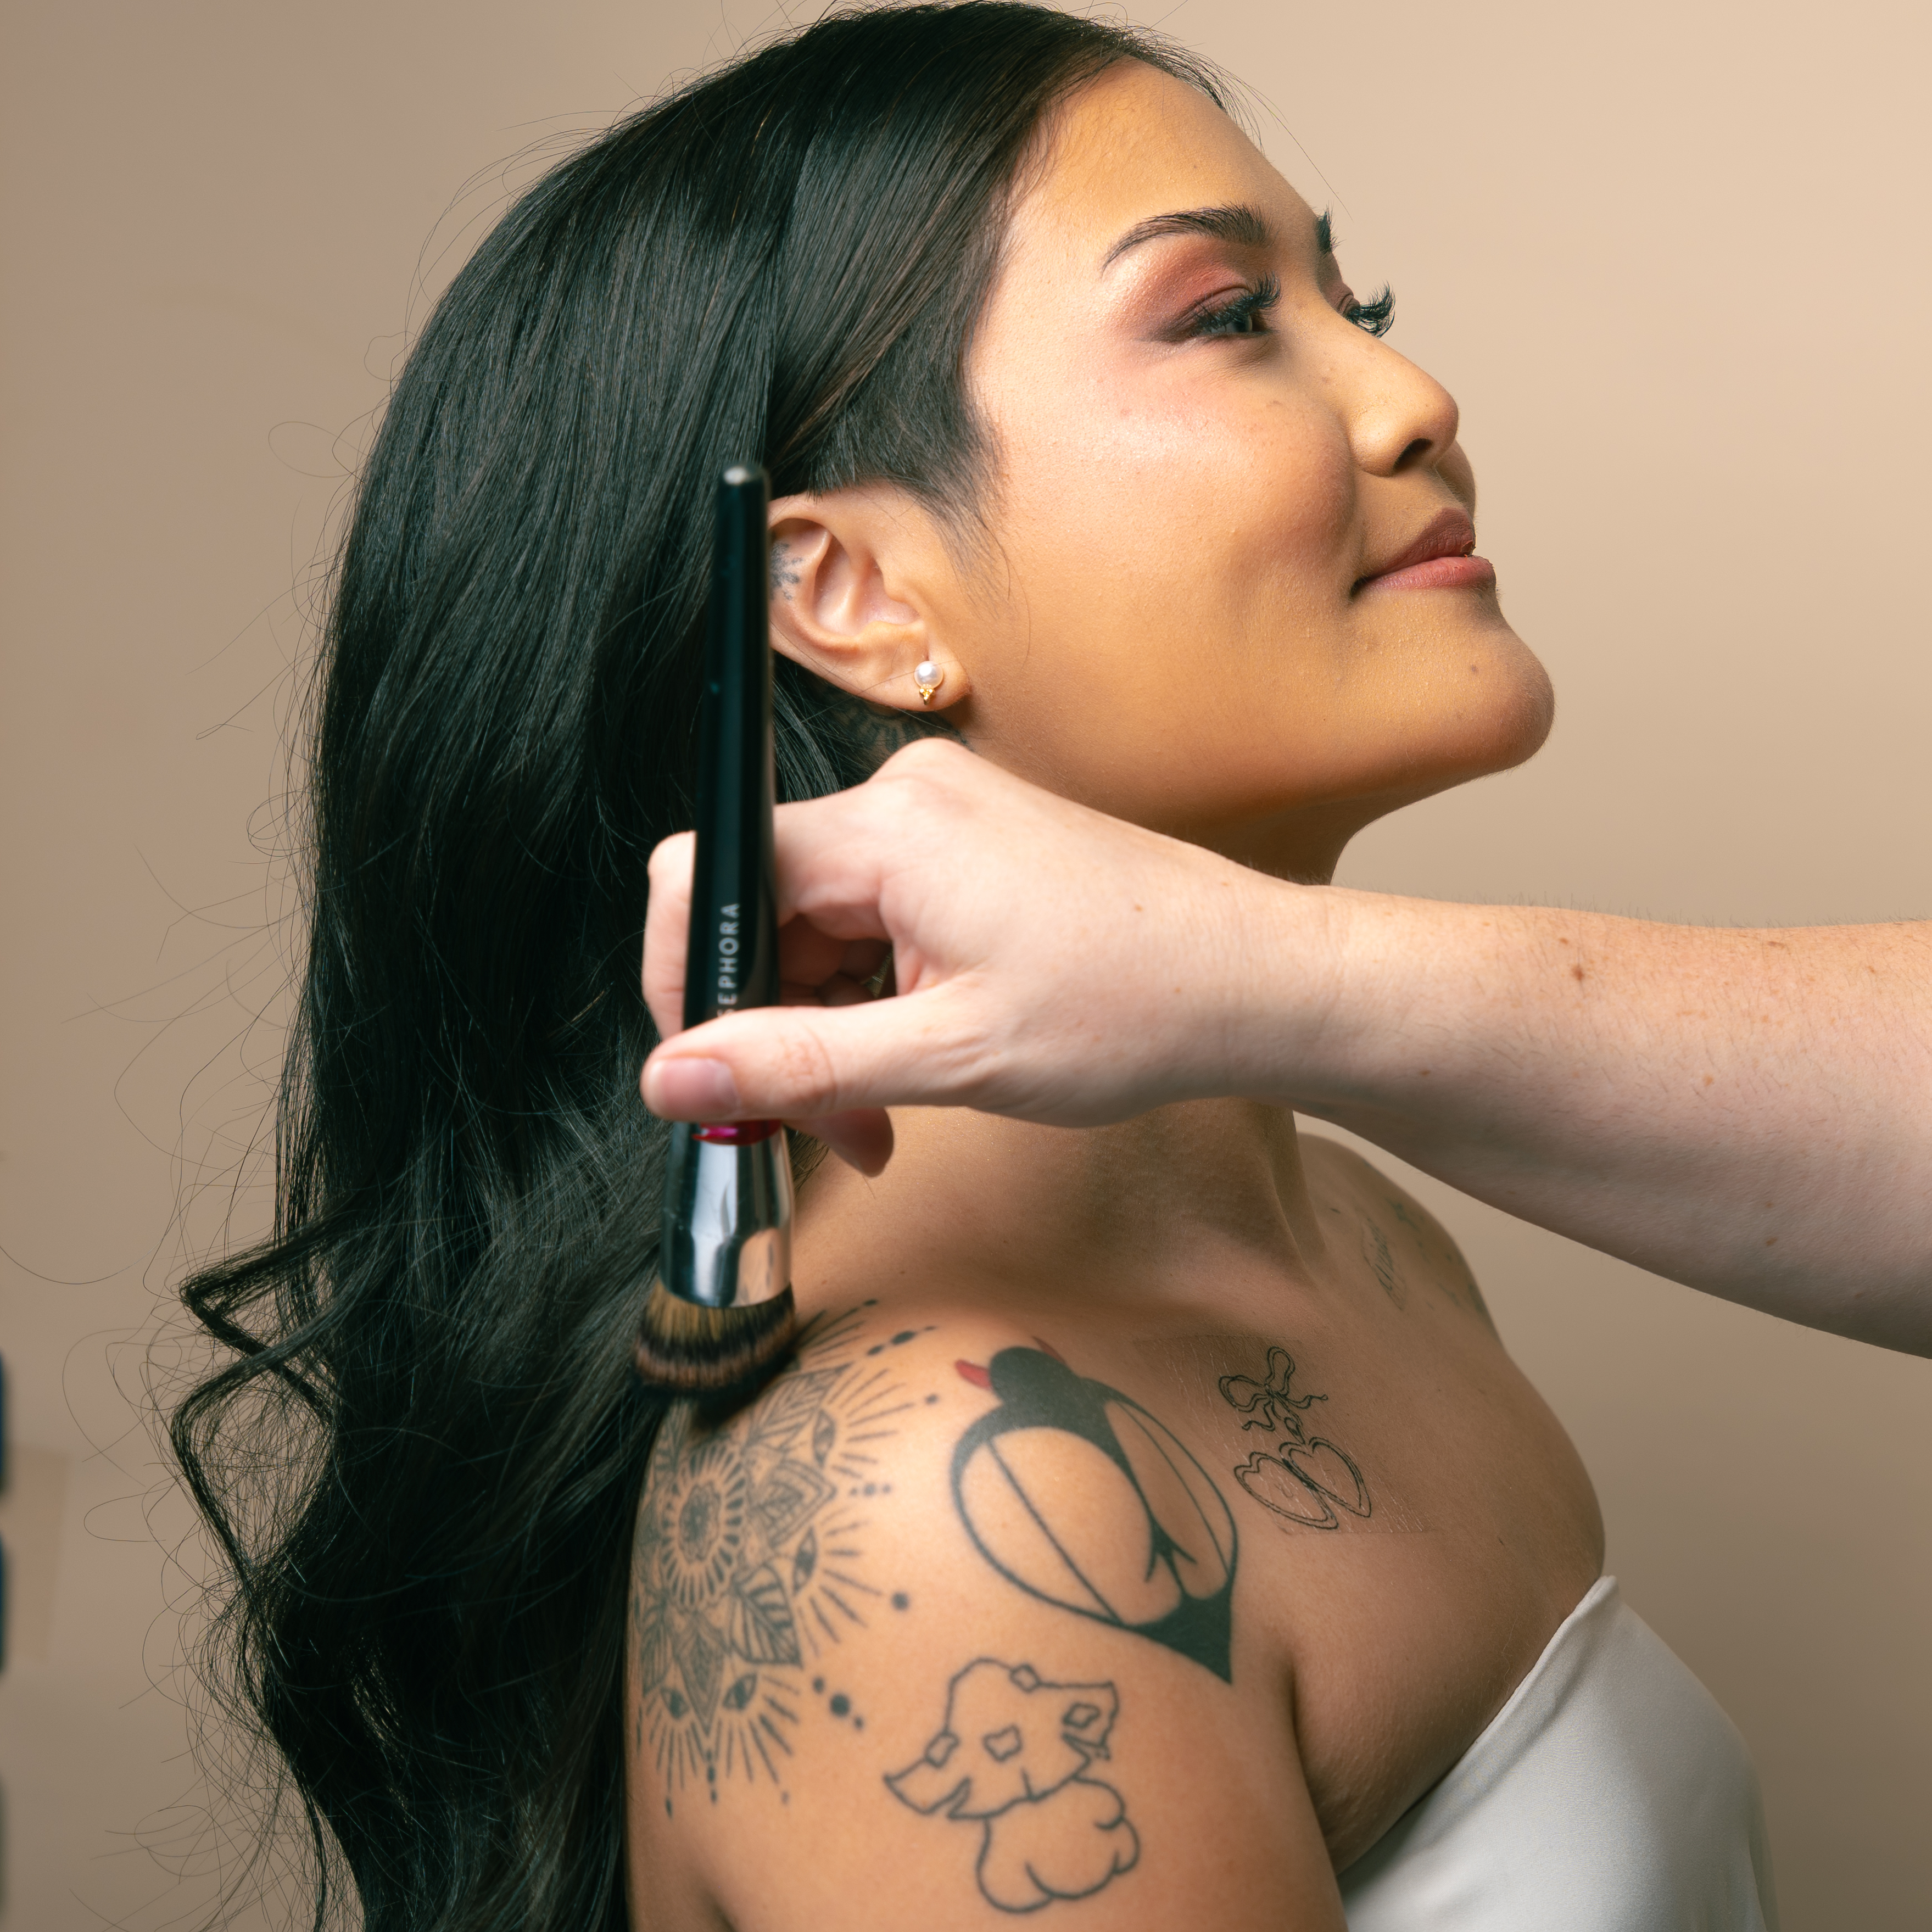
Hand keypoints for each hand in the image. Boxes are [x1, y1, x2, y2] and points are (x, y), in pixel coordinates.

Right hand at [637, 740, 1293, 1172]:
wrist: (1259, 984)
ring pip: (822, 930)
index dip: (689, 984)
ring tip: (886, 1120)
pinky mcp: (973, 846)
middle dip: (778, 1032)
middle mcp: (907, 799)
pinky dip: (880, 1003)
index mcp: (889, 828)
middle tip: (827, 1132)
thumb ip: (797, 1065)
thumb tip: (672, 1080)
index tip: (710, 1078)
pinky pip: (877, 922)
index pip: (712, 877)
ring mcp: (944, 817)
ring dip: (833, 1031)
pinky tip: (920, 1066)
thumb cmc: (1135, 1010)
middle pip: (768, 913)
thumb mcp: (948, 1057)